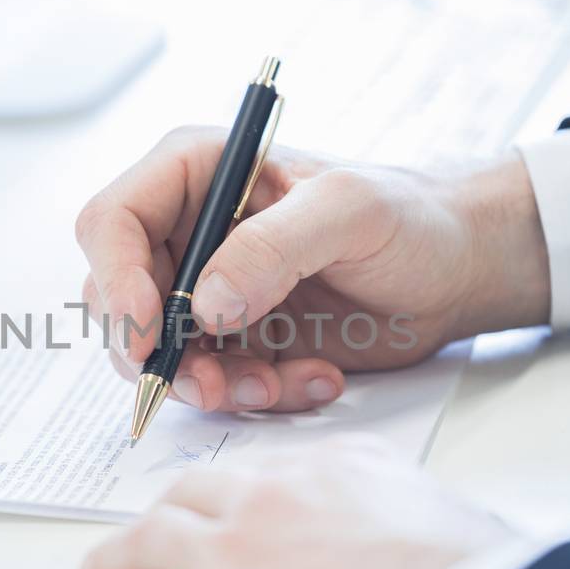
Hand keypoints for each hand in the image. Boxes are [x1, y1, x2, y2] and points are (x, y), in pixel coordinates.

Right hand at [75, 126, 548, 413]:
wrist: (457, 269)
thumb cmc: (409, 215)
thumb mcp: (348, 212)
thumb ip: (273, 247)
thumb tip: (205, 304)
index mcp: (197, 173)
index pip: (112, 221)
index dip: (115, 279)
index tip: (148, 333)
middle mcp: (190, 231)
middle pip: (120, 298)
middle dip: (157, 352)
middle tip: (209, 384)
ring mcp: (209, 290)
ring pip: (161, 354)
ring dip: (210, 384)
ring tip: (274, 388)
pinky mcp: (237, 340)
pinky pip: (215, 382)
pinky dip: (256, 395)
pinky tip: (313, 380)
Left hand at [81, 435, 515, 568]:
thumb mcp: (422, 497)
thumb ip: (378, 487)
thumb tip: (373, 503)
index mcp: (315, 470)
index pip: (247, 474)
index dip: (220, 496)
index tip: (210, 508)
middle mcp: (258, 505)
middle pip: (184, 500)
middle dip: (161, 516)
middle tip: (147, 532)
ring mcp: (221, 562)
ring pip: (145, 545)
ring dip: (117, 556)